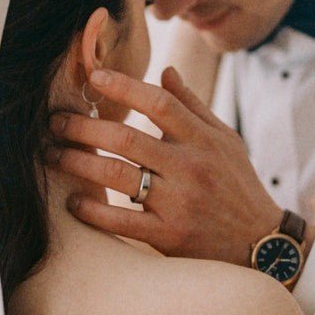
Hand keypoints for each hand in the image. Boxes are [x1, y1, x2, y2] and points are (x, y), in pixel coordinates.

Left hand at [46, 66, 282, 265]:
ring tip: (53, 155)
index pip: (159, 103)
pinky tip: (74, 201)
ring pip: (116, 175)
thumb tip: (165, 70)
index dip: (124, 86)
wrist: (261, 244)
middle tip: (56, 122)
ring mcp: (178, 203)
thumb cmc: (237, 185)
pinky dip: (92, 210)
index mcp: (202, 140)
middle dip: (83, 127)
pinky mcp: (169, 236)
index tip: (94, 76)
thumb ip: (192, 106)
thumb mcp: (225, 140)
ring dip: (78, 163)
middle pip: (126, 138)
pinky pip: (121, 220)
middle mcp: (189, 167)